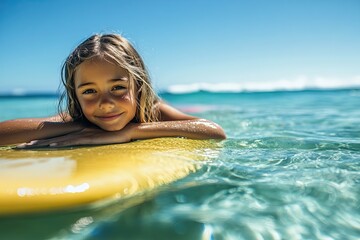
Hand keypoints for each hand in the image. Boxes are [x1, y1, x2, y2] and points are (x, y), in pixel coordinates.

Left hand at [16, 124, 134, 147]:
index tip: (32, 144)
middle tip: (23, 146)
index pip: (59, 136)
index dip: (45, 140)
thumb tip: (84, 146)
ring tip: (31, 147)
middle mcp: (79, 131)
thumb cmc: (115, 135)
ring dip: (45, 143)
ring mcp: (84, 134)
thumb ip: (90, 141)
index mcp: (80, 131)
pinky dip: (62, 143)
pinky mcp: (91, 138)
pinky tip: (52, 146)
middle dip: (39, 141)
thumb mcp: (99, 139)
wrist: (127, 130)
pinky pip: (74, 141)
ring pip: (61, 139)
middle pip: (55, 137)